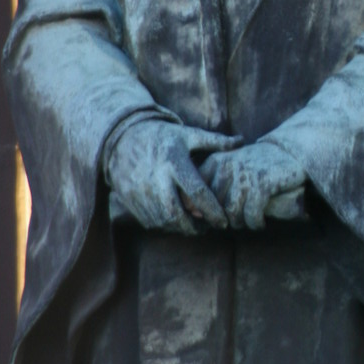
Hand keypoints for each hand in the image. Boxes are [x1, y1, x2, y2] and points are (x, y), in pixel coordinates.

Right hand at [105, 120, 238, 232]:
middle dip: (195, 227)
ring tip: (194, 225)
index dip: (213, 210)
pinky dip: (166, 225)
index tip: (224, 221)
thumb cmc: (162, 137)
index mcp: (174, 162)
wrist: (120, 139)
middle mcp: (156, 179)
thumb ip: (215, 141)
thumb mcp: (187, 135)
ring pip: (164, 221)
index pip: (197, 192)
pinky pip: (151, 221)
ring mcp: (141, 192)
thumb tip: (243, 141)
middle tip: (207, 228)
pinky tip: (175, 220)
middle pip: (178, 214)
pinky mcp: (131, 201)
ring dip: (181, 227)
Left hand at [201, 141, 304, 230]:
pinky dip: (255, 223)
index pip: (198, 192)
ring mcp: (245, 174)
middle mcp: (228, 166)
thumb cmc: (256, 165)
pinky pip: (252, 214)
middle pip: (216, 206)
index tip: (214, 217)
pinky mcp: (263, 183)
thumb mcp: (230, 167)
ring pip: (233, 213)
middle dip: (224, 219)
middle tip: (236, 221)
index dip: (204, 209)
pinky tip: (260, 223)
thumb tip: (192, 212)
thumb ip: (210, 185)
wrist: (289, 151)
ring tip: (248, 222)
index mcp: (216, 161)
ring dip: (241, 223)